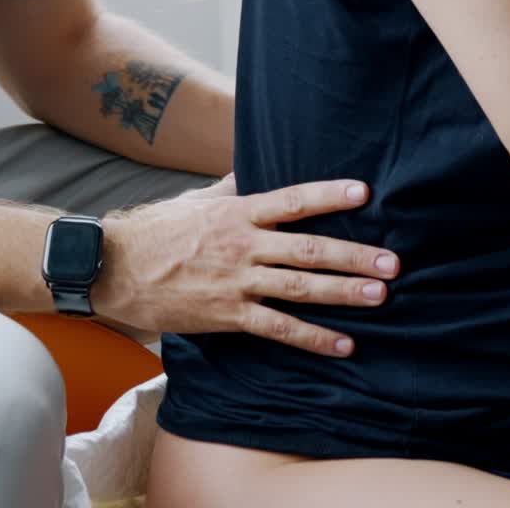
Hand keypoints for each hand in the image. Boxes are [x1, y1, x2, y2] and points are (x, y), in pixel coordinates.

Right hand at [93, 177, 398, 355]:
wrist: (116, 267)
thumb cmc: (158, 229)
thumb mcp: (198, 199)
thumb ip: (233, 186)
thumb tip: (256, 165)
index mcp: (239, 212)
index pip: (293, 199)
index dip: (330, 194)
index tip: (365, 190)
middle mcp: (244, 245)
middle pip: (308, 249)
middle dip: (354, 254)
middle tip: (393, 260)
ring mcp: (237, 282)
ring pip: (300, 289)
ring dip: (344, 293)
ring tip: (380, 295)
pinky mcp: (228, 315)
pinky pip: (277, 328)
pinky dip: (313, 338)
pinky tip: (343, 344)